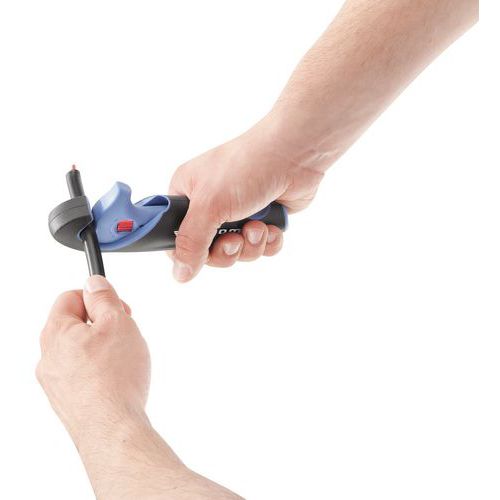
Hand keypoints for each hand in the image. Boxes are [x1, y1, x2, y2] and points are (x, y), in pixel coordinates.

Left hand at [37, 276, 242, 498]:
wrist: (113, 427)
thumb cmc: (115, 377)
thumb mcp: (117, 322)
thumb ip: (104, 298)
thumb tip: (94, 283)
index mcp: (56, 332)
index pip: (71, 297)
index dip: (97, 298)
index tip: (116, 307)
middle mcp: (48, 356)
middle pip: (75, 324)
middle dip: (102, 324)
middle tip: (124, 333)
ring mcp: (55, 382)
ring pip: (80, 350)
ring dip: (102, 348)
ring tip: (122, 359)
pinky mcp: (66, 401)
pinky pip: (83, 374)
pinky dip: (100, 371)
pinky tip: (116, 379)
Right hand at [169, 115, 324, 281]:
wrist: (294, 154)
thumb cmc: (247, 166)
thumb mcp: (209, 205)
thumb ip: (191, 242)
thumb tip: (179, 274)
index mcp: (188, 195)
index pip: (176, 237)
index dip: (187, 252)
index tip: (200, 255)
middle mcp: (211, 205)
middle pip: (209, 251)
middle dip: (227, 250)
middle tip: (235, 240)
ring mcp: (239, 213)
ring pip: (238, 252)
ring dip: (251, 245)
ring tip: (258, 226)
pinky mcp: (264, 219)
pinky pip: (261, 248)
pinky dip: (268, 242)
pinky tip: (272, 226)